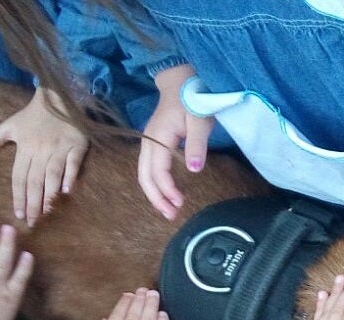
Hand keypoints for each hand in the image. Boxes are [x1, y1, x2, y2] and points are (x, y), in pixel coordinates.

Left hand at [0, 88, 87, 225]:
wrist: (57, 97)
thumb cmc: (31, 115)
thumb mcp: (8, 126)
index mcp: (24, 147)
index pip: (18, 177)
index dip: (18, 197)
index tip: (18, 214)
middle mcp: (40, 150)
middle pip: (34, 180)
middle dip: (32, 203)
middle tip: (32, 222)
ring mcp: (59, 148)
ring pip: (52, 175)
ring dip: (49, 194)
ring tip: (46, 212)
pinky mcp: (77, 145)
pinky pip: (73, 164)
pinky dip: (70, 176)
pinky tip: (67, 191)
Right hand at [138, 63, 213, 219]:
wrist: (181, 80)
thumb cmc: (193, 98)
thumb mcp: (200, 120)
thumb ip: (196, 145)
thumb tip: (194, 170)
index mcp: (158, 137)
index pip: (158, 170)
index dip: (167, 189)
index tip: (180, 203)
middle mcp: (148, 141)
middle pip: (144, 176)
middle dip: (156, 198)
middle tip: (171, 216)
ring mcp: (149, 142)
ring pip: (144, 173)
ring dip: (154, 193)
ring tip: (168, 210)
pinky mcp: (154, 142)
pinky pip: (149, 168)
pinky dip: (155, 183)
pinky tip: (166, 192)